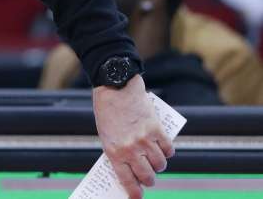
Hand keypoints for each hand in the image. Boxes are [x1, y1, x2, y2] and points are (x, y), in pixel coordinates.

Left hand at [92, 75, 174, 198]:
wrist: (116, 87)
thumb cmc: (108, 111)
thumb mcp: (107, 134)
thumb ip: (118, 151)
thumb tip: (131, 169)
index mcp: (113, 152)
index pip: (126, 180)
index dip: (134, 192)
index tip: (137, 197)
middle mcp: (130, 149)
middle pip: (147, 176)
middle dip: (149, 180)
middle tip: (148, 178)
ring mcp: (145, 140)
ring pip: (160, 164)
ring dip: (159, 166)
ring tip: (155, 162)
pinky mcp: (157, 130)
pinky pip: (168, 150)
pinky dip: (167, 151)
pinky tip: (163, 149)